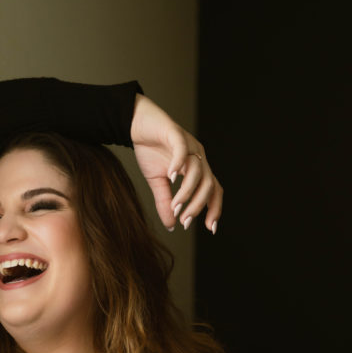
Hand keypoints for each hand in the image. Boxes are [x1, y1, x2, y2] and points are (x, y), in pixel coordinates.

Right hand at [130, 93, 221, 234]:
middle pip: (207, 184)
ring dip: (187, 192)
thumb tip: (171, 226)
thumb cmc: (150, 150)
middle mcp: (197, 157)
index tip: (210, 228)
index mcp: (197, 168)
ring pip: (196, 171)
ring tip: (175, 206)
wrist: (136, 124)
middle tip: (185, 221)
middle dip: (198, 205)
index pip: (213, 190)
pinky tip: (171, 177)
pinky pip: (182, 150)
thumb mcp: (156, 182)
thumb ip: (165, 203)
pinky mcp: (175, 133)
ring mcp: (188, 145)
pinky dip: (178, 164)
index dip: (214, 208)